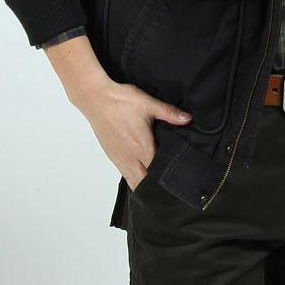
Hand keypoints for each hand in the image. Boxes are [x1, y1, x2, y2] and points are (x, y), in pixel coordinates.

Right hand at [70, 75, 192, 191]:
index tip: (179, 177)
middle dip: (157, 185)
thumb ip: (169, 113)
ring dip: (145, 184)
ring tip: (157, 184)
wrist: (96, 99)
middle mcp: (131, 158)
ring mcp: (120, 159)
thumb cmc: (121, 101)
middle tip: (170, 184)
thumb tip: (187, 118)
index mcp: (143, 148)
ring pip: (134, 182)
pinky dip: (134, 178)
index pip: (158, 173)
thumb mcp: (149, 104)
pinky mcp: (113, 156)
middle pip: (146, 183)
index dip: (168, 177)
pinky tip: (142, 173)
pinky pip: (125, 174)